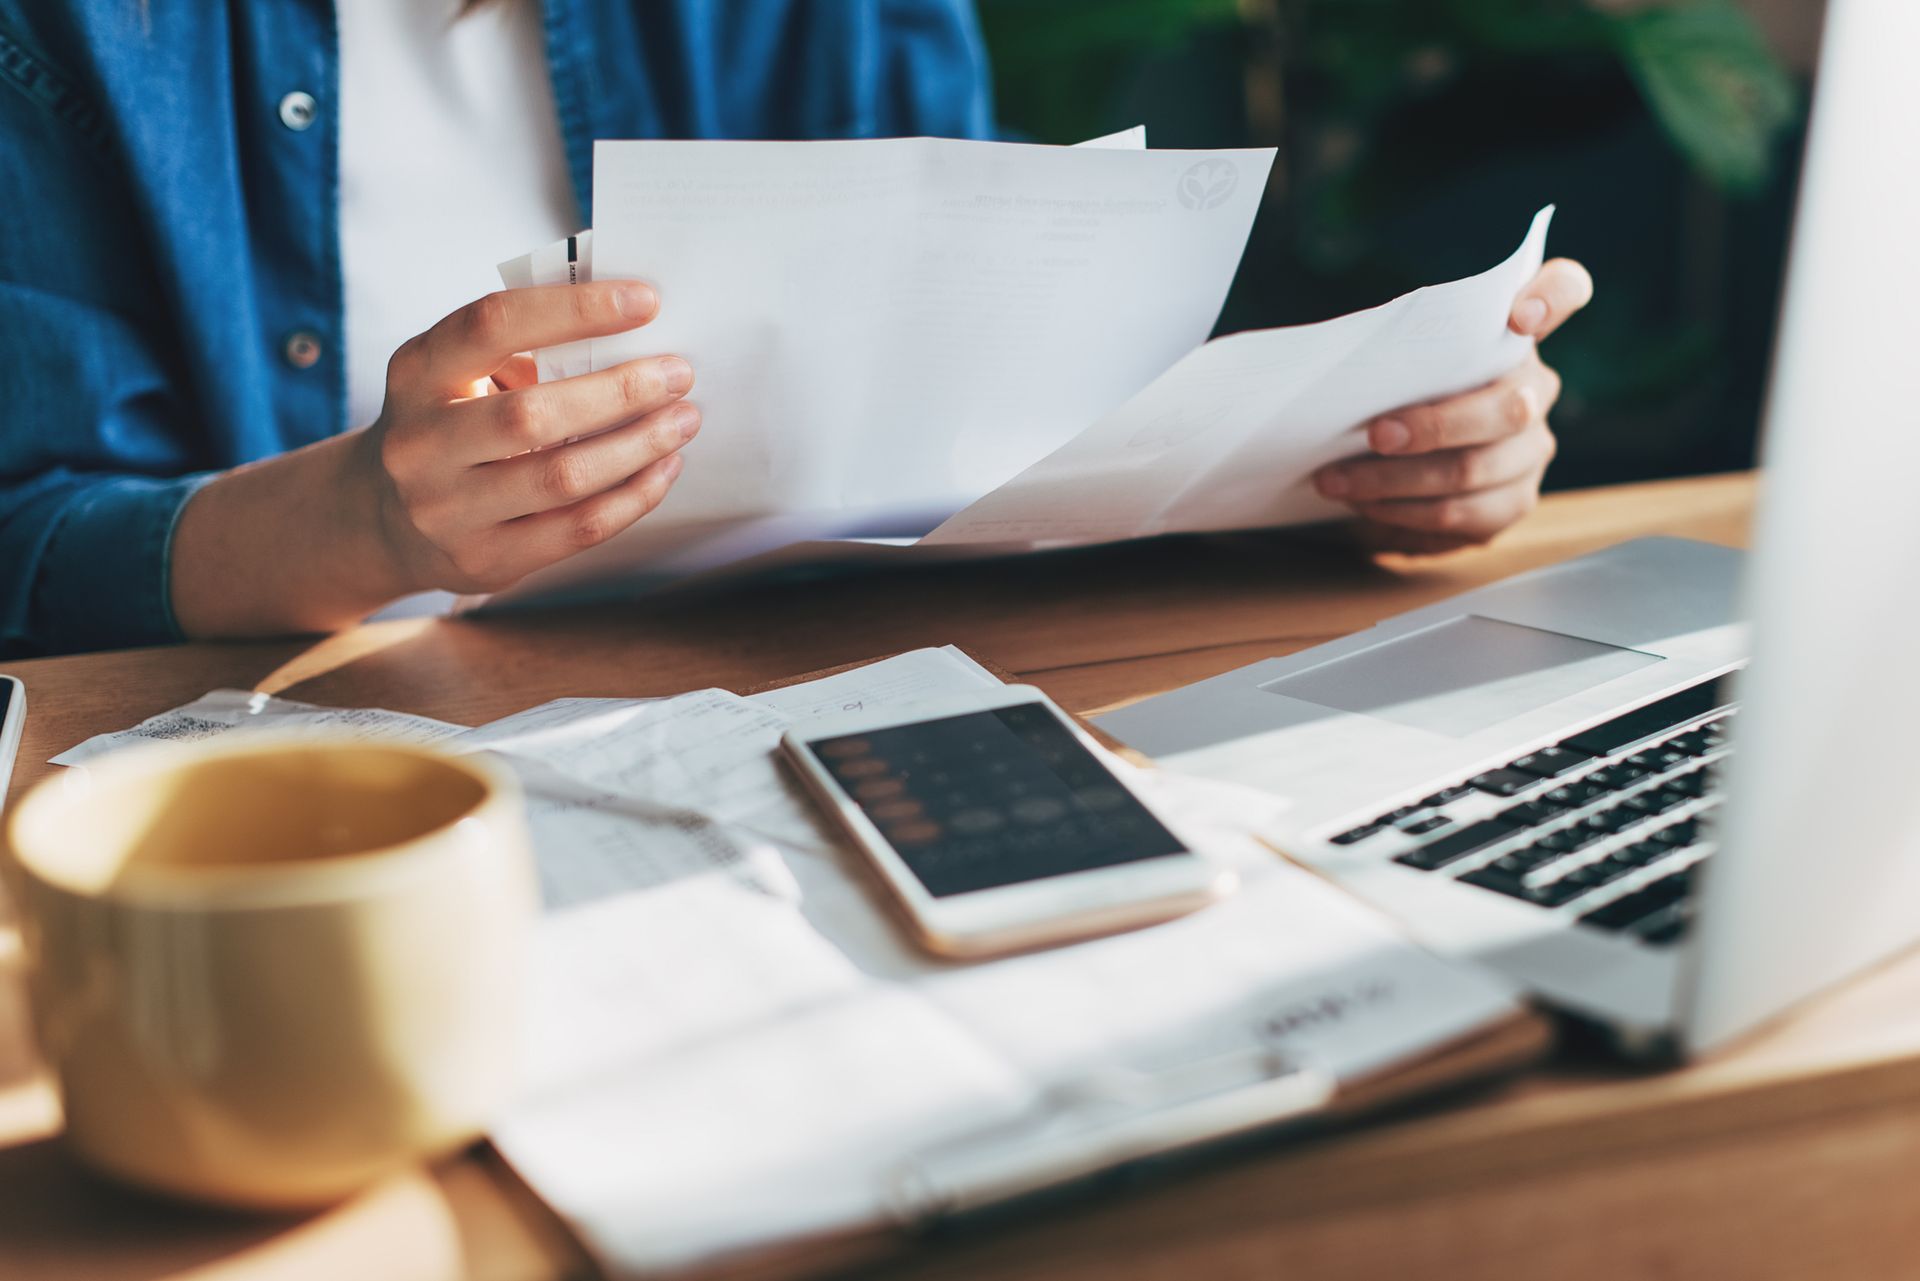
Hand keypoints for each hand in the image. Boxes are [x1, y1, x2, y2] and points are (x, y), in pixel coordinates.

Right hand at [360, 281, 697, 593]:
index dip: (574, 309)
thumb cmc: (448, 425)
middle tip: (679, 373)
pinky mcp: (485, 559)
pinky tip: (664, 468)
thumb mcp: (456, 374)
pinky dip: (633, 496)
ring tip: (684, 420)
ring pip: (564, 477)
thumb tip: (630, 327)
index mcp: (417, 374)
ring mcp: (447, 510)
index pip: (493, 325)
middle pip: (534, 414)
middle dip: (622, 390)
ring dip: (639, 445)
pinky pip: (578, 528)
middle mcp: (421, 444)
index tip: (645, 301)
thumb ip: (523, 350)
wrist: (384, 519)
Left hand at [1312, 258, 1593, 553]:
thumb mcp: (1388, 359)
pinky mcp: (1514, 500)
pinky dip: (1404, 513)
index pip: (1565, 289)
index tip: (1519, 317)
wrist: (1386, 460)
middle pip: (1507, 409)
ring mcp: (1532, 448)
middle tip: (1374, 434)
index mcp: (1515, 336)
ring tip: (1336, 481)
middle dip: (1434, 426)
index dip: (1552, 298)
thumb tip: (1346, 362)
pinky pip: (1464, 516)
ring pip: (1474, 470)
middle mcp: (1536, 389)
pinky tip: (1365, 506)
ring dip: (1395, 481)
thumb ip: (1393, 347)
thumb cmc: (1388, 390)